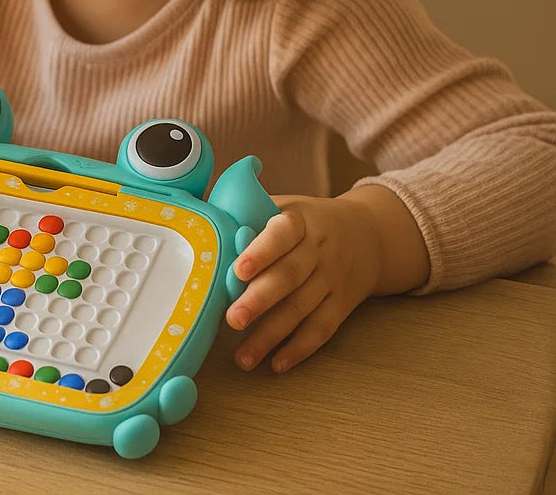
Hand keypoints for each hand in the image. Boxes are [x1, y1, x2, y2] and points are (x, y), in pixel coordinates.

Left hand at [226, 195, 381, 372]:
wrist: (367, 234)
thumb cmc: (308, 221)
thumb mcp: (285, 207)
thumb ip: (250, 216)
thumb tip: (204, 226)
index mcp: (300, 221)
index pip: (282, 234)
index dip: (261, 251)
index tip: (238, 270)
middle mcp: (319, 250)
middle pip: (289, 276)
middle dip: (259, 300)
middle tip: (232, 319)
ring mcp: (332, 279)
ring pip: (302, 309)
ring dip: (272, 335)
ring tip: (243, 357)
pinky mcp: (342, 305)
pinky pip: (322, 329)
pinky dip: (300, 348)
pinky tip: (276, 364)